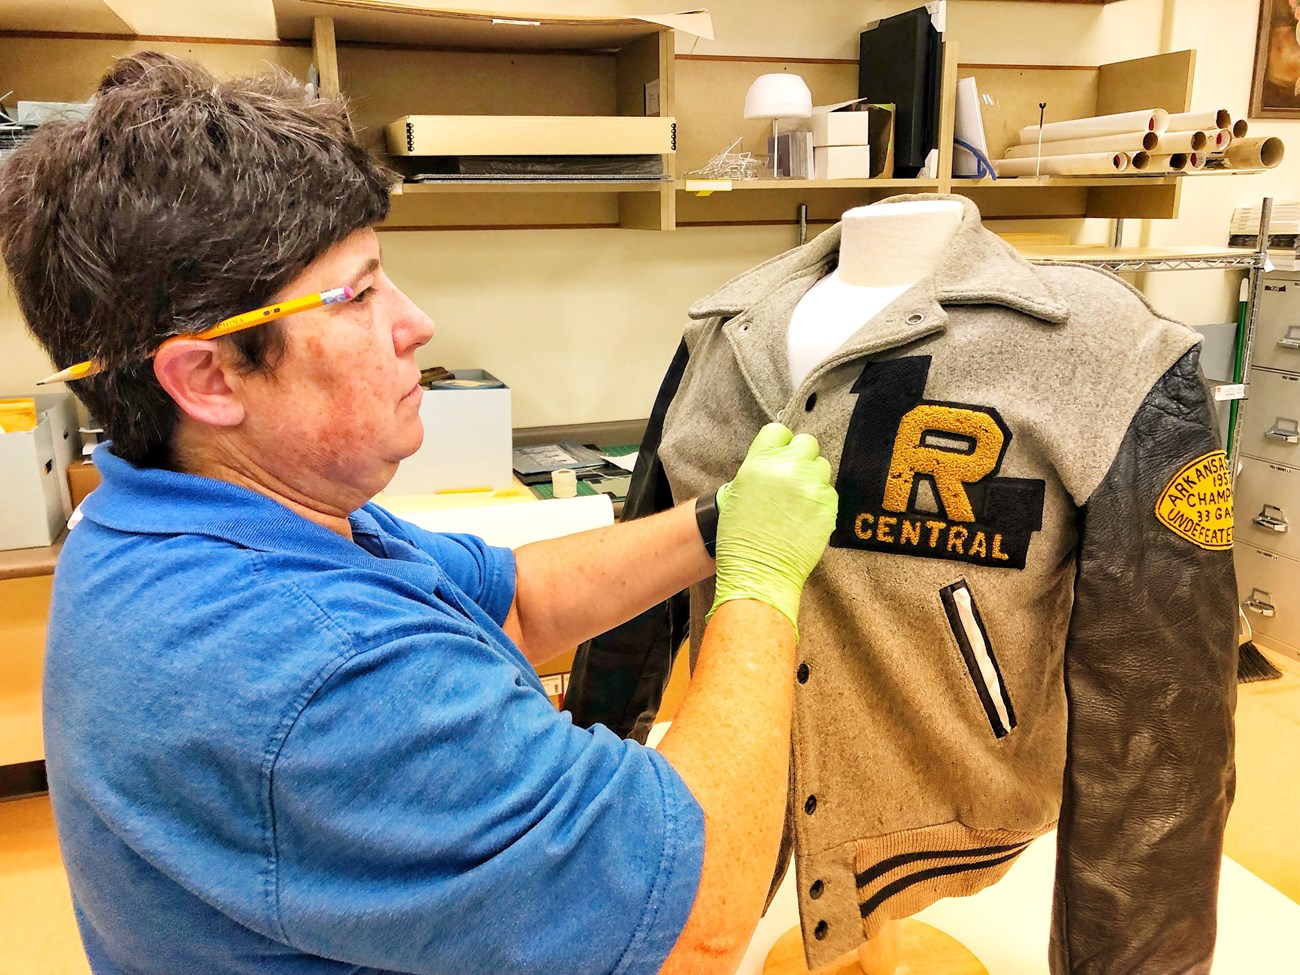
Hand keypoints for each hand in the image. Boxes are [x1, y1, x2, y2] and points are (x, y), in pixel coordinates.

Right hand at [709, 423, 837, 633]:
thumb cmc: (741, 535)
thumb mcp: (740, 490)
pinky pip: (829, 491)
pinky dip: (820, 500)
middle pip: (807, 443)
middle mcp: (787, 469)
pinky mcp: (827, 505)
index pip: (778, 431)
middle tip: (792, 477)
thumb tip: (781, 458)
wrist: (758, 570)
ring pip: (822, 467)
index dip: (780, 444)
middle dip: (801, 457)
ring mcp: (810, 487)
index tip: (780, 455)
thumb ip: (763, 467)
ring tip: (798, 500)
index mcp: (759, 462)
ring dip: (813, 478)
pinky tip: (805, 516)